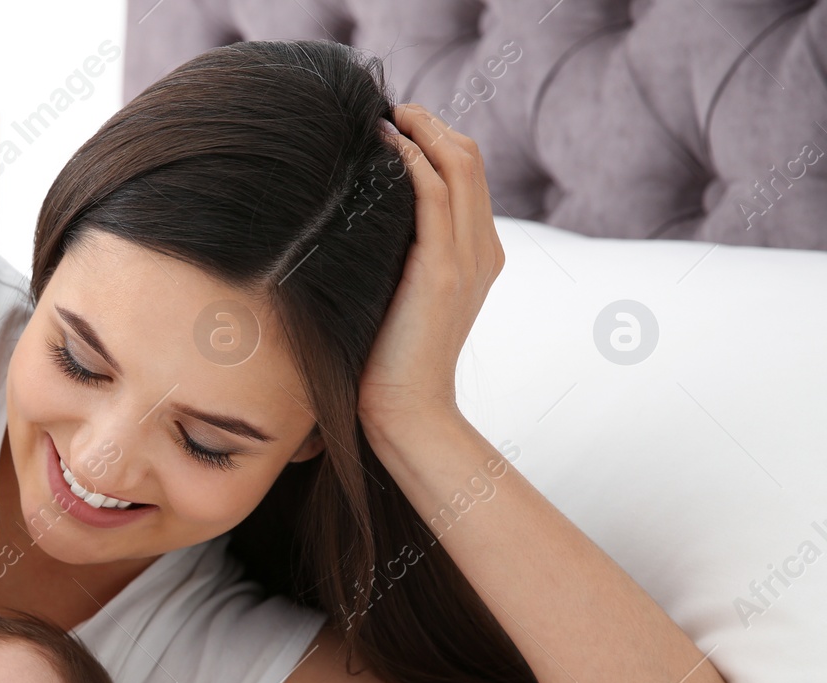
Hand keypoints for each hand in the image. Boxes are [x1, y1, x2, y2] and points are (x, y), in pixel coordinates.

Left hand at [357, 103, 505, 425]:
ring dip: (421, 130)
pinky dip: (410, 160)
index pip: (469, 175)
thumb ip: (399, 258)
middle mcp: (483, 249)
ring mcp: (467, 257)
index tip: (397, 128)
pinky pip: (433, 194)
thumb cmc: (388, 362)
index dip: (437, 140)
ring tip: (384, 116)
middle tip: (390, 111)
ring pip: (459, 164)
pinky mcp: (443, 270)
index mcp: (480, 254)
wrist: (406, 411)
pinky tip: (381, 148)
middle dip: (431, 125)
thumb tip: (358, 224)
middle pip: (470, 158)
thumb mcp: (400, 298)